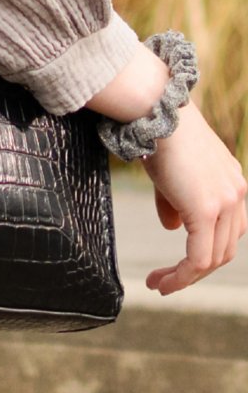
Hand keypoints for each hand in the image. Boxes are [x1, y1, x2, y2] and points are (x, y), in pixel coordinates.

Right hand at [140, 103, 247, 294]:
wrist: (155, 109)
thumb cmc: (156, 131)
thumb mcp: (170, 171)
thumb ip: (176, 202)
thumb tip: (173, 229)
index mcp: (232, 183)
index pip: (228, 230)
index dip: (205, 250)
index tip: (180, 262)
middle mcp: (237, 195)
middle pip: (224, 248)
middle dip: (195, 269)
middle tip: (166, 281)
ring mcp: (226, 203)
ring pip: (213, 257)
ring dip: (186, 277)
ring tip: (160, 284)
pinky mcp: (206, 210)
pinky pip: (198, 257)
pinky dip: (182, 275)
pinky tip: (162, 281)